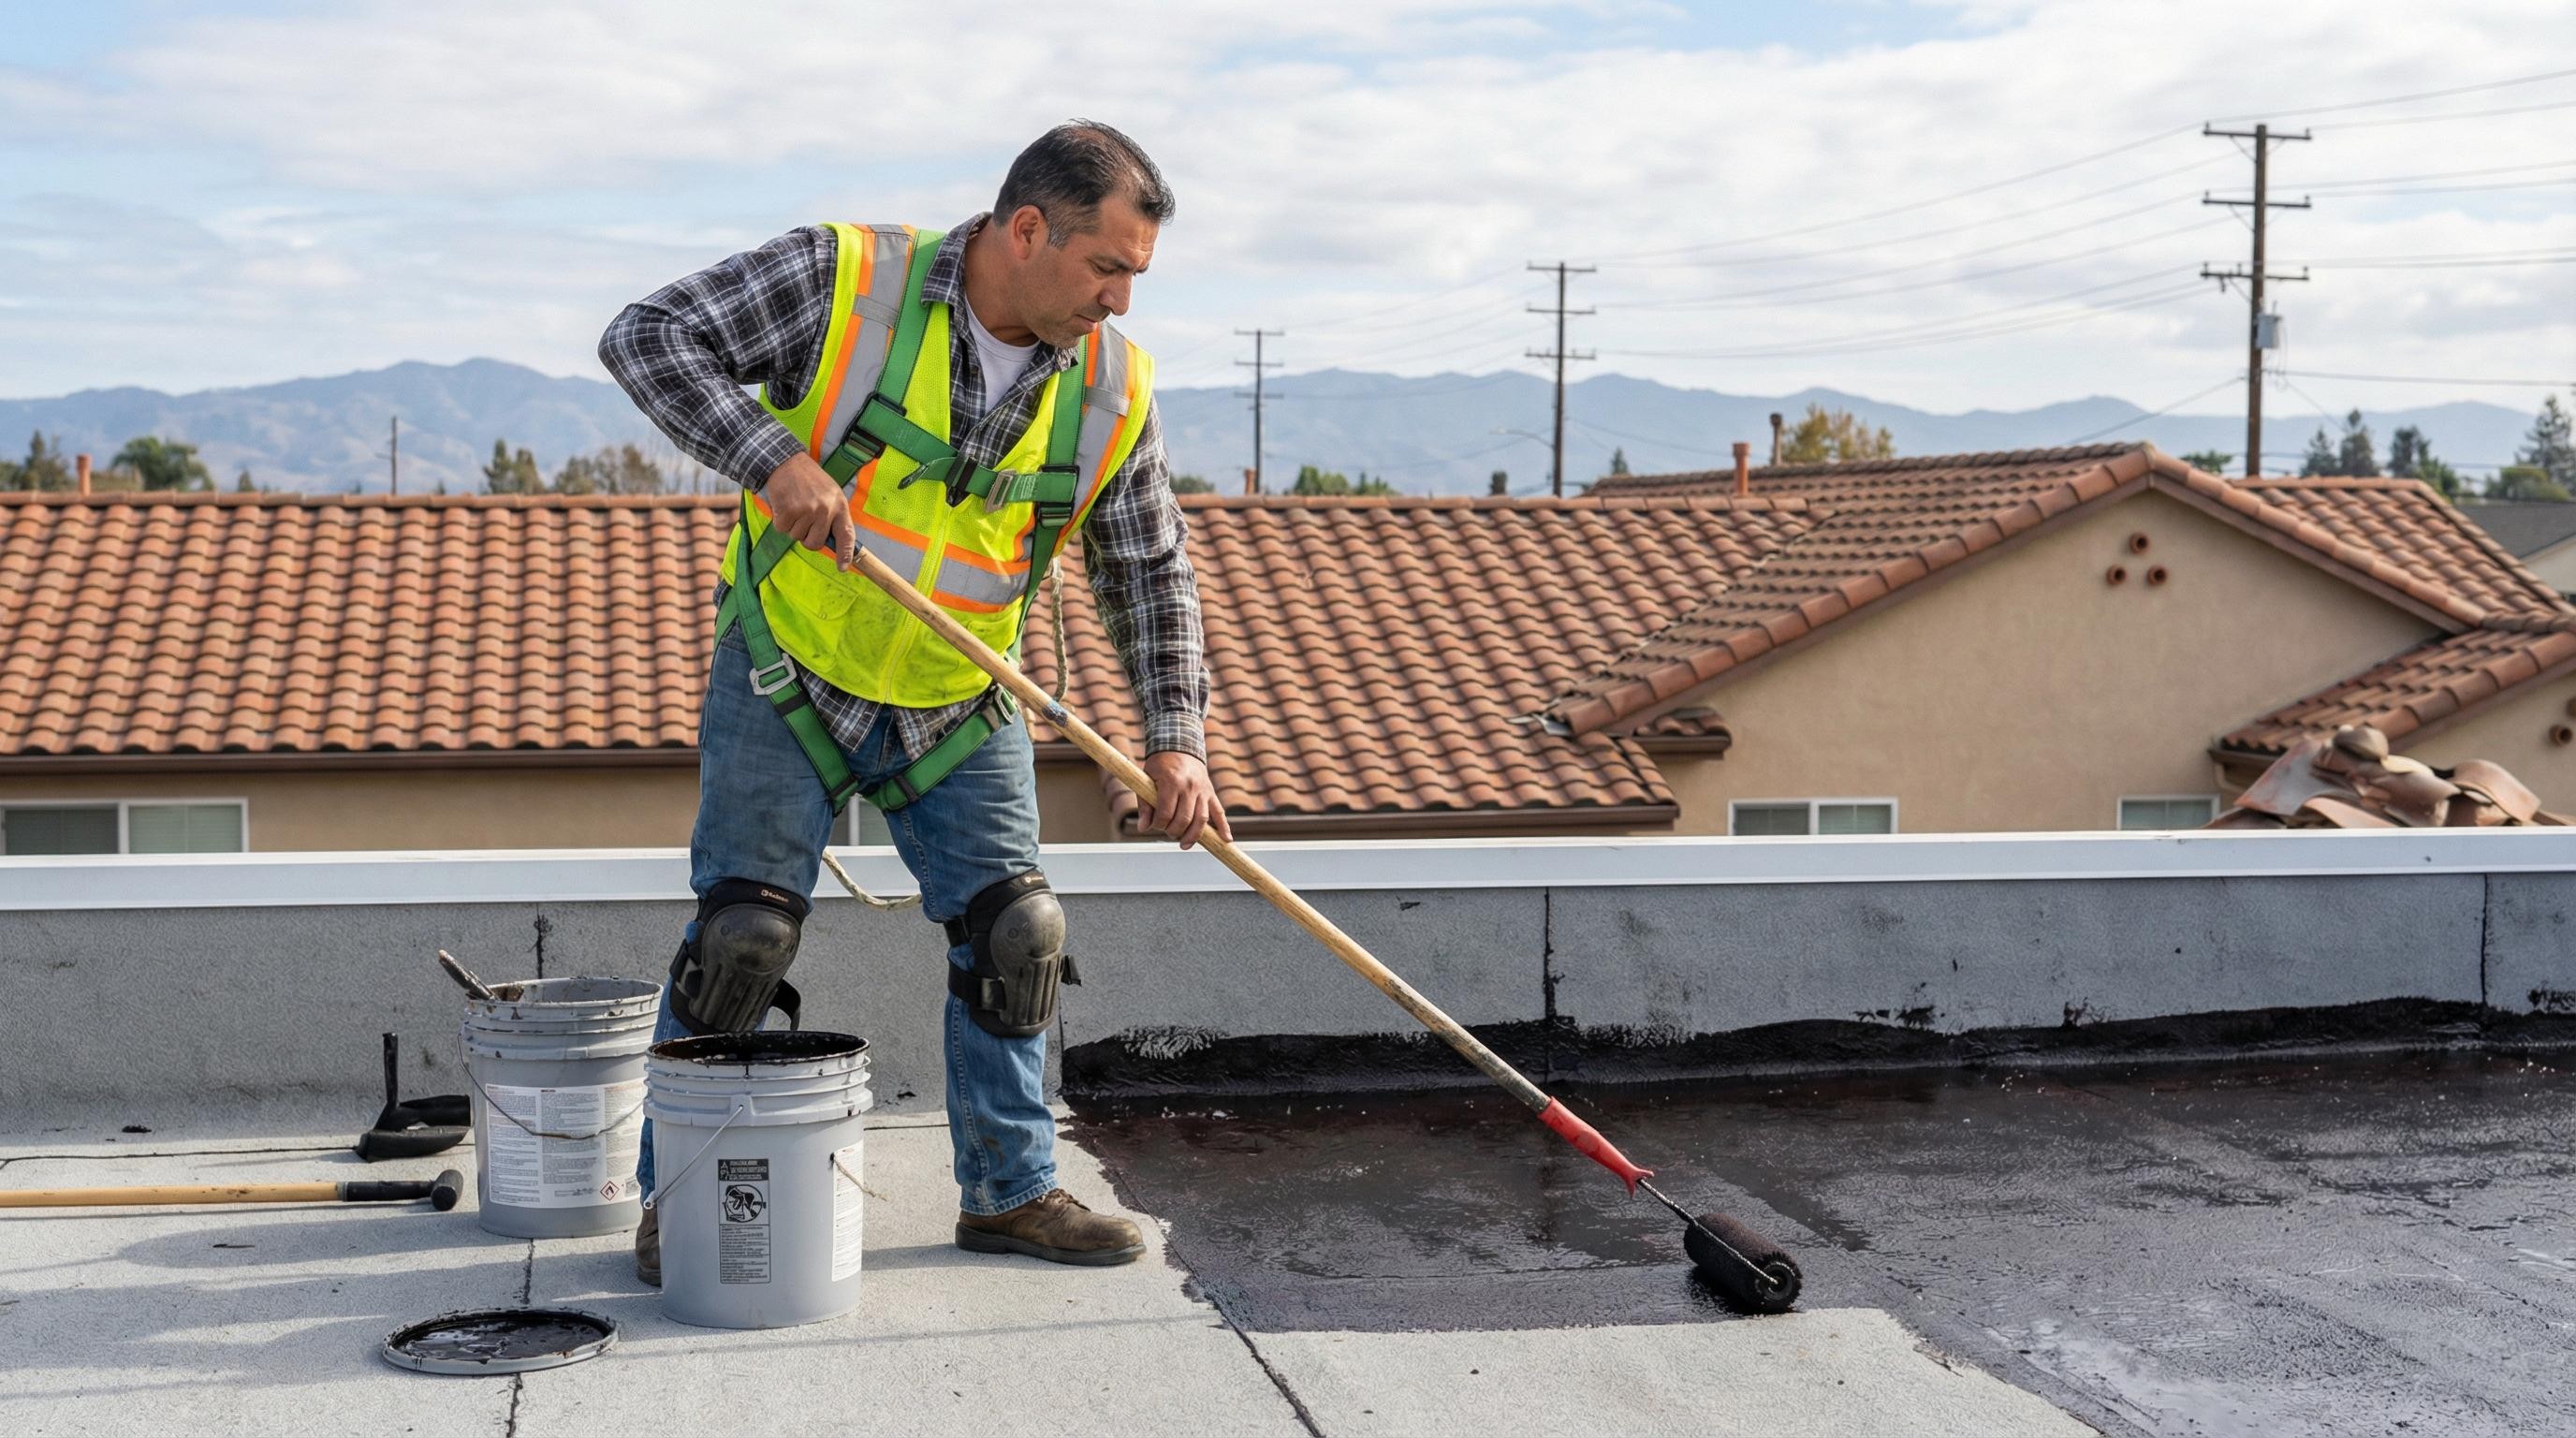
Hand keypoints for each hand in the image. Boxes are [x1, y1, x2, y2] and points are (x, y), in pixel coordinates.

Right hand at [763, 452, 855, 568]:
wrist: (786, 462)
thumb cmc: (809, 480)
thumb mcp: (829, 493)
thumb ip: (832, 516)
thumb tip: (831, 542)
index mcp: (839, 505)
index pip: (846, 535)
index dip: (845, 554)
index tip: (843, 568)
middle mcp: (825, 510)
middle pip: (815, 543)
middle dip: (807, 538)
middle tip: (803, 520)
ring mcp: (807, 511)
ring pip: (796, 537)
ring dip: (792, 526)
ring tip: (794, 506)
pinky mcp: (789, 511)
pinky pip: (782, 530)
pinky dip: (780, 521)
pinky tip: (784, 505)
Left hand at [1140, 751, 1230, 849]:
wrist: (1179, 747)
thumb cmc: (1160, 766)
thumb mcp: (1146, 781)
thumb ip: (1145, 805)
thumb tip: (1143, 828)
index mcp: (1172, 782)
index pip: (1165, 813)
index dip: (1158, 825)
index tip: (1153, 825)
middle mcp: (1190, 786)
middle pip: (1184, 819)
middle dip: (1174, 831)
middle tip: (1167, 832)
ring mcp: (1203, 790)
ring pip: (1202, 819)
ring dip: (1193, 836)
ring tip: (1184, 845)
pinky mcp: (1211, 793)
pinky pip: (1219, 812)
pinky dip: (1224, 827)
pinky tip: (1226, 840)